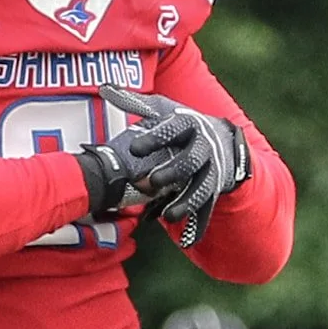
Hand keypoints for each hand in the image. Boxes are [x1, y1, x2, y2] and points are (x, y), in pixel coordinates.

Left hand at [93, 85, 250, 245]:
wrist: (224, 141)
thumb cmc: (184, 126)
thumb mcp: (164, 110)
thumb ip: (135, 103)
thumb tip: (103, 87)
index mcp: (189, 126)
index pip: (172, 129)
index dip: (155, 137)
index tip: (134, 146)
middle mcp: (203, 148)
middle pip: (189, 161)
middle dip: (172, 172)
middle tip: (152, 183)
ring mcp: (211, 172)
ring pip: (201, 189)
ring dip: (185, 202)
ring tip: (167, 217)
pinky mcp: (213, 192)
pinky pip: (207, 210)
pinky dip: (197, 226)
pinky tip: (185, 241)